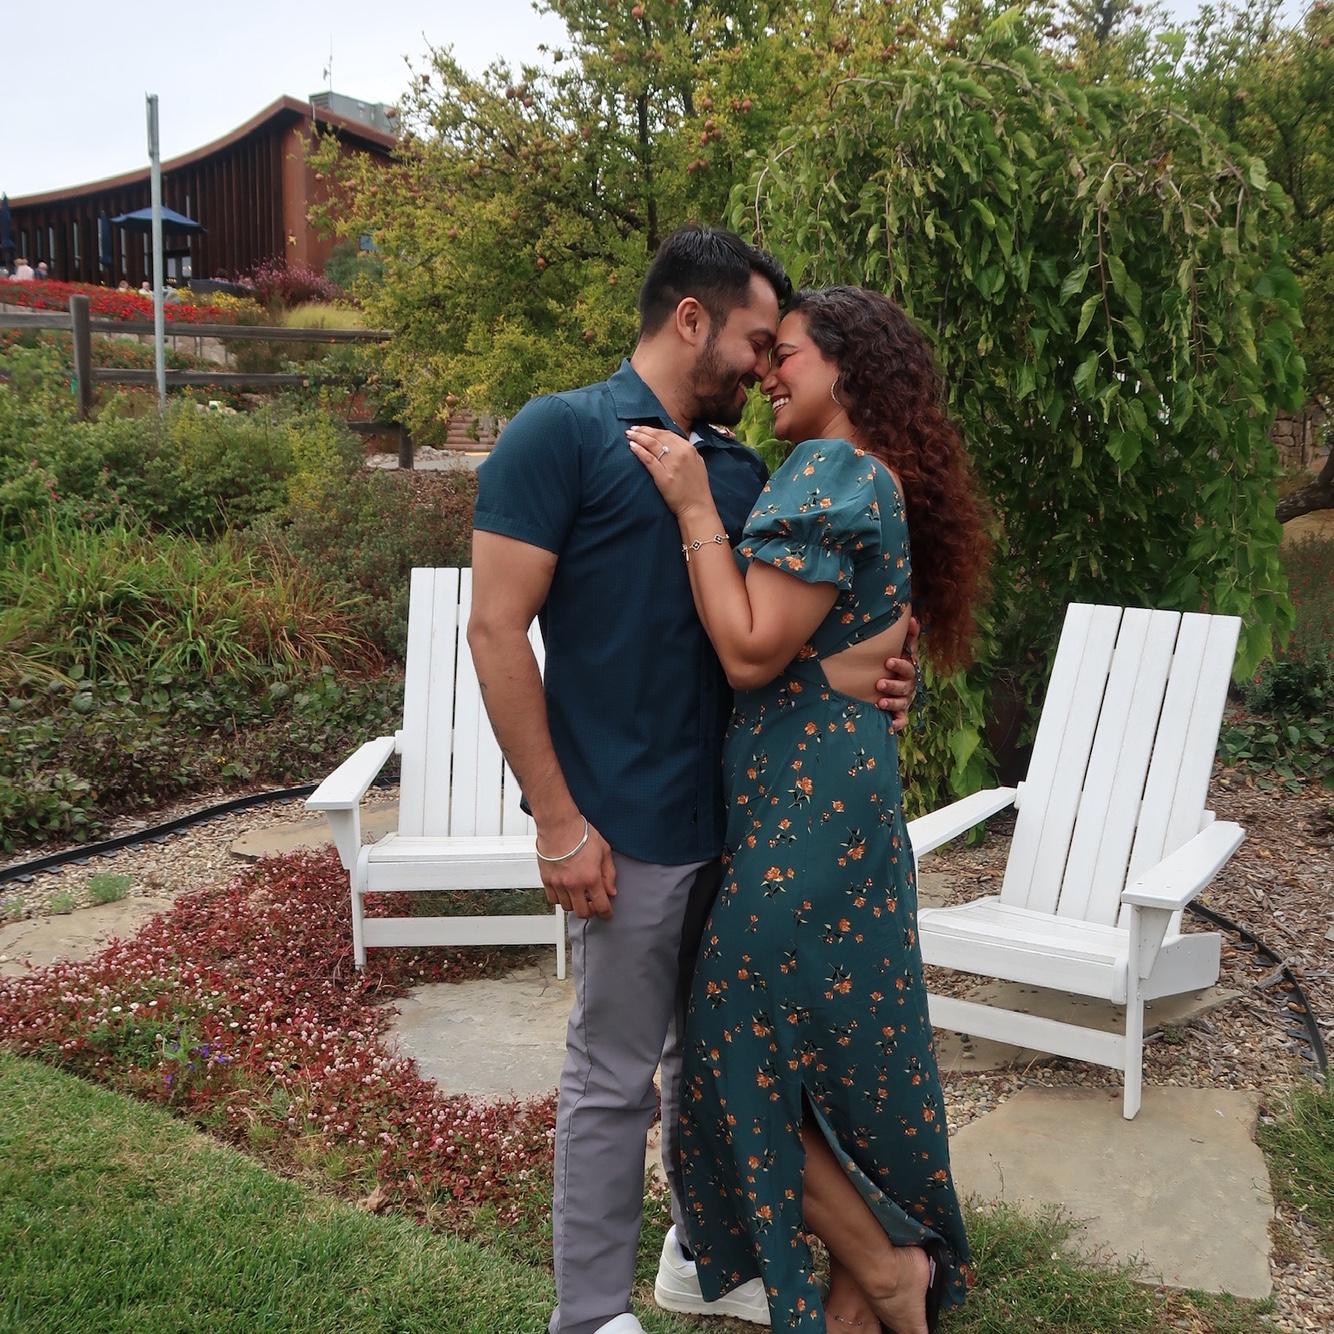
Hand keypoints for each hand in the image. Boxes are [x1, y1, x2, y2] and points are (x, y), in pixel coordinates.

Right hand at [537, 816, 616, 919]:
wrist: (559, 825)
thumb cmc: (580, 833)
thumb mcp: (604, 851)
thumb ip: (609, 874)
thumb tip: (611, 890)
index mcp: (591, 878)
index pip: (601, 905)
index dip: (606, 913)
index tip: (607, 913)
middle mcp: (574, 884)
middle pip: (582, 912)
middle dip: (590, 911)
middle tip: (593, 904)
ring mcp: (558, 883)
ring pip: (567, 907)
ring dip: (575, 904)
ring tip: (579, 895)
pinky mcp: (546, 880)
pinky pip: (553, 899)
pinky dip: (560, 899)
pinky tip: (566, 891)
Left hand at [626, 424, 710, 515]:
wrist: (697, 506)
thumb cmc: (697, 487)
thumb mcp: (697, 463)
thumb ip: (686, 452)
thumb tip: (674, 443)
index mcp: (689, 449)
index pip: (668, 434)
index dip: (654, 429)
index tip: (644, 428)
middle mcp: (681, 453)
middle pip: (658, 436)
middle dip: (643, 430)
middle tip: (632, 429)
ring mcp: (672, 464)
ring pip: (652, 445)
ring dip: (639, 437)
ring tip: (629, 435)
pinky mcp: (663, 476)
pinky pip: (648, 459)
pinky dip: (639, 451)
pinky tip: (632, 446)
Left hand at [876, 616, 919, 734]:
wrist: (894, 684)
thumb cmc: (896, 664)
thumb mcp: (902, 650)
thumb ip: (908, 637)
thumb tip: (913, 618)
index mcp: (909, 669)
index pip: (908, 665)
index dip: (900, 664)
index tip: (888, 661)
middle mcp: (909, 685)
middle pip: (905, 685)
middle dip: (893, 684)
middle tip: (879, 683)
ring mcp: (905, 700)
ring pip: (902, 703)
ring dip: (892, 703)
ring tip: (880, 702)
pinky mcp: (901, 713)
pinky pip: (903, 720)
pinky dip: (898, 723)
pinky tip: (890, 725)